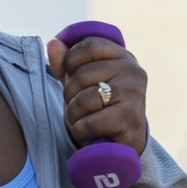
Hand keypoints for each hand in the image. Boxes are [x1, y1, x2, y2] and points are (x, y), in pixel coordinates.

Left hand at [46, 33, 148, 155]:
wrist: (124, 144)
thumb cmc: (100, 109)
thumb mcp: (83, 83)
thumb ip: (68, 64)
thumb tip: (53, 43)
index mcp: (124, 57)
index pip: (90, 44)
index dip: (72, 59)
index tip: (71, 74)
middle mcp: (133, 71)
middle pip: (82, 74)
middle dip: (70, 94)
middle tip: (79, 106)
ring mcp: (133, 94)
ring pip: (83, 100)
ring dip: (74, 116)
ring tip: (84, 121)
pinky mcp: (130, 119)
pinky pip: (89, 123)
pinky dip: (81, 132)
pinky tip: (89, 134)